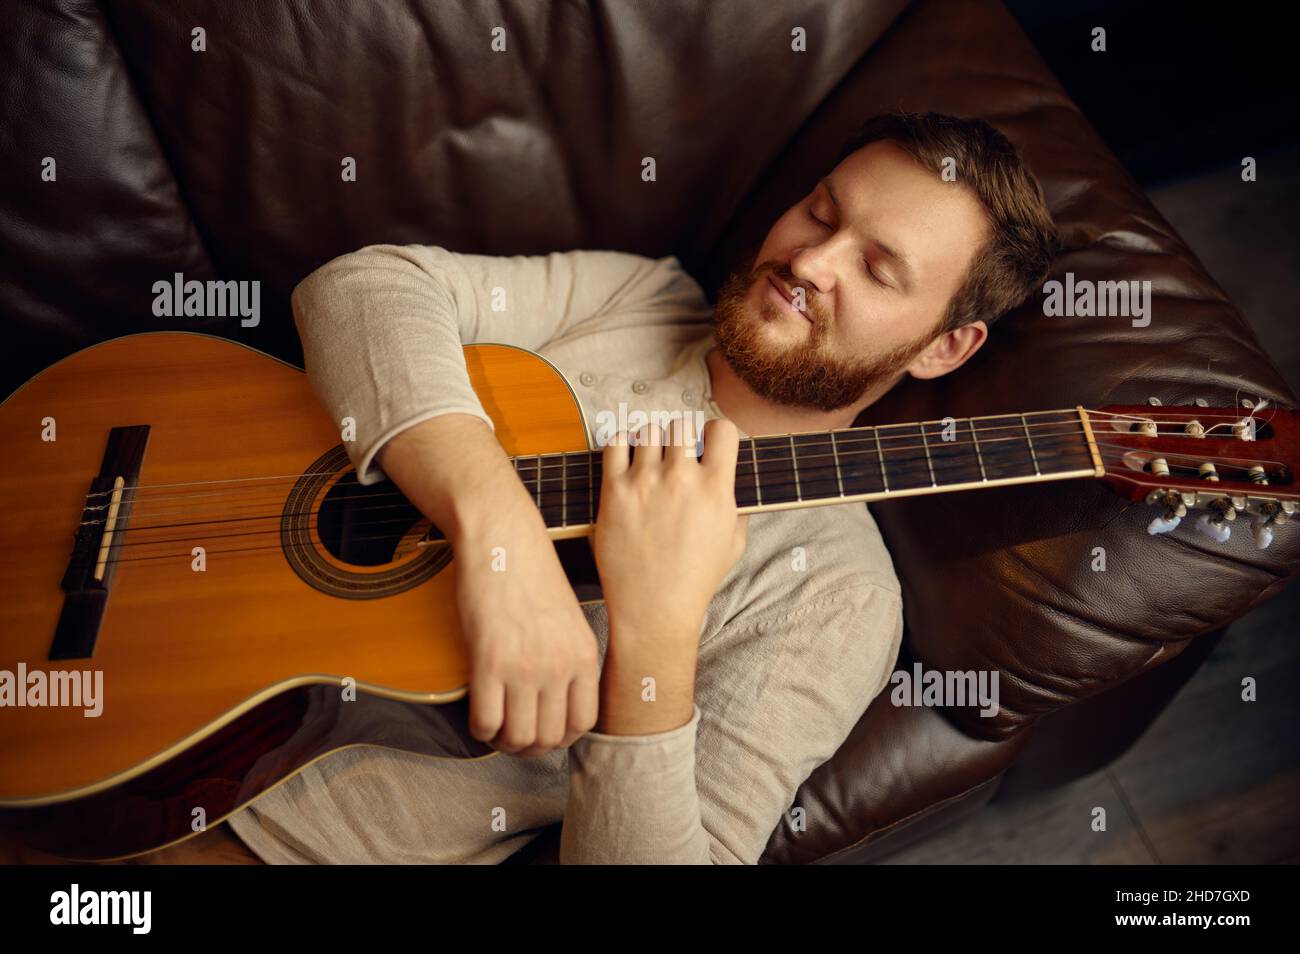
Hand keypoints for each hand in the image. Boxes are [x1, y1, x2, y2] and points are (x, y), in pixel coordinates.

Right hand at [375, 414, 600, 757]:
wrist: (503, 538)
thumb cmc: (531, 573)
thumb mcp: (568, 617)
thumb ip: (569, 657)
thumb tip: (558, 698)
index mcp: (584, 655)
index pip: (584, 724)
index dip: (561, 738)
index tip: (545, 731)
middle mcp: (559, 665)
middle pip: (550, 738)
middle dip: (530, 747)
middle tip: (513, 735)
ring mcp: (525, 665)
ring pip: (518, 737)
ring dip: (504, 743)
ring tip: (495, 728)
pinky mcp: (489, 660)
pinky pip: (486, 721)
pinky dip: (481, 729)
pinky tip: (478, 714)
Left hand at [592, 418, 748, 644]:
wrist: (654, 609)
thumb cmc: (695, 580)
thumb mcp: (734, 544)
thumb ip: (736, 506)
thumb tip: (730, 483)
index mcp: (715, 490)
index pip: (722, 429)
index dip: (717, 434)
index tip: (708, 446)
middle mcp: (681, 480)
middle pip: (681, 424)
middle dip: (681, 436)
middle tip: (676, 456)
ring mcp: (645, 483)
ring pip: (648, 430)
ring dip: (651, 441)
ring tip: (650, 461)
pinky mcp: (614, 492)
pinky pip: (614, 444)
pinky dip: (622, 445)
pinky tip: (627, 460)